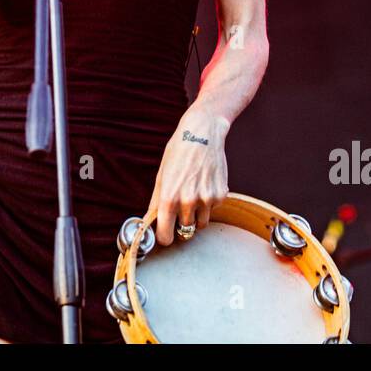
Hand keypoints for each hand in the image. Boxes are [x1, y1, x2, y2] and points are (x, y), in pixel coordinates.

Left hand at [146, 110, 230, 246]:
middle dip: (181, 224)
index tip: (166, 233)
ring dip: (196, 215)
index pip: (165, 236)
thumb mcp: (161, 175)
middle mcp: (188, 202)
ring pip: (201, 223)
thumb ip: (155, 202)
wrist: (202, 133)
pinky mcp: (221, 195)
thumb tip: (149, 222)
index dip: (165, 237)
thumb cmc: (178, 153)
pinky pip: (213, 210)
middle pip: (185, 231)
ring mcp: (207, 200)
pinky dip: (209, 203)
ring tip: (193, 193)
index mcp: (169, 198)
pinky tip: (205, 184)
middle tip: (181, 207)